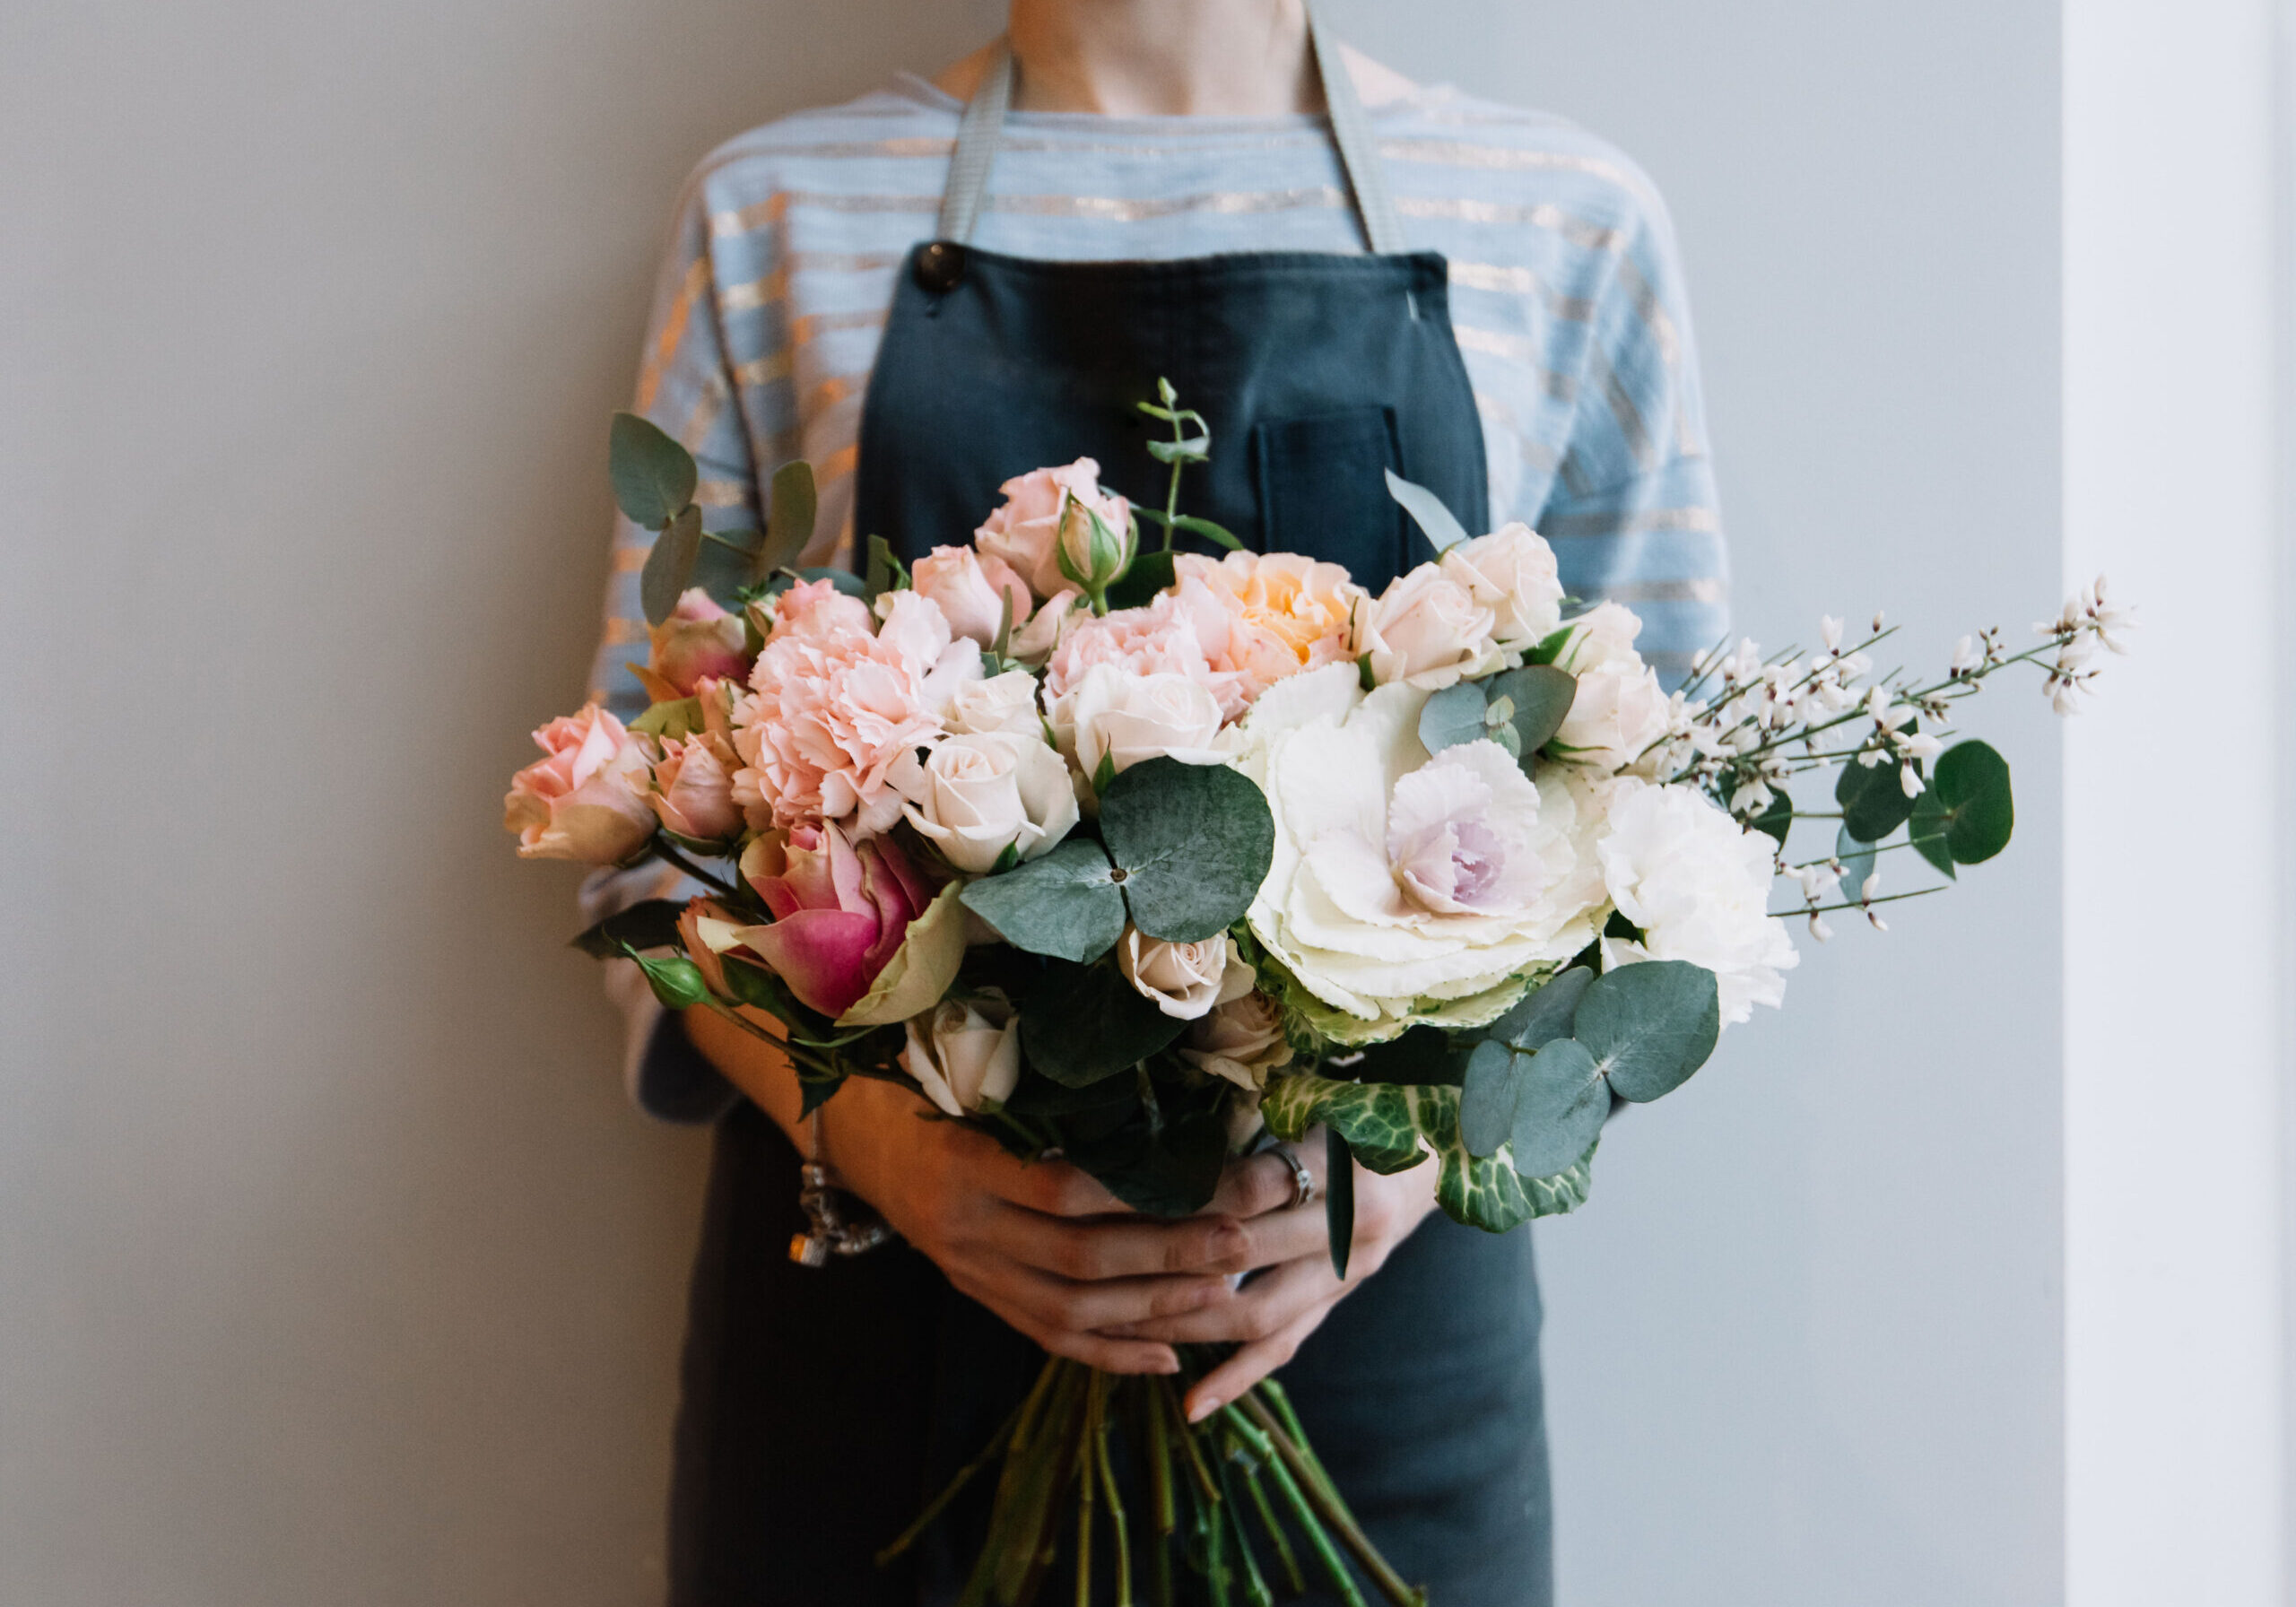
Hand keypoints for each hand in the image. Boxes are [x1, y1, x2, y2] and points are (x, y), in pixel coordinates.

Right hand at [820, 1074, 1264, 1373]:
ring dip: (1153, 1309)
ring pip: (1071, 1310)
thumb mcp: (972, 1077)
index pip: (1063, 1189)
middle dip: (1169, 1255)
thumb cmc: (928, 1085)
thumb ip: (1046, 1095)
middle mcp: (965, 1227)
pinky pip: (1048, 1338)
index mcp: (964, 1162)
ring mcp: (970, 1271)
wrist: (857, 1134)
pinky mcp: (979, 1295)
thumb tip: (1156, 1093)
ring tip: (1223, 1295)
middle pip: (1080, 1258)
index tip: (1208, 1180)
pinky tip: (1167, 1358)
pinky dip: (1111, 1354)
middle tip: (1240, 1240)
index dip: (1137, 1194)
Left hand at [1101, 1132, 1440, 1420]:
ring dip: (1184, 1322)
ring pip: (1256, 1314)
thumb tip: (1159, 1121)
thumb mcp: (1319, 1098)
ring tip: (1115, 1326)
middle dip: (1160, 1259)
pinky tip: (1190, 1404)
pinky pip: (1283, 1348)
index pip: (1249, 1185)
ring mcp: (1346, 1277)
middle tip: (1092, 1261)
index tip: (1115, 1185)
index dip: (1180, 1190)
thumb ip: (1255, 1111)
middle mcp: (1350, 1230)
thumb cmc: (1363, 1110)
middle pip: (1241, 1254)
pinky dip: (1236, 1378)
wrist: (1440, 1153)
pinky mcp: (1338, 1304)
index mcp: (1343, 1166)